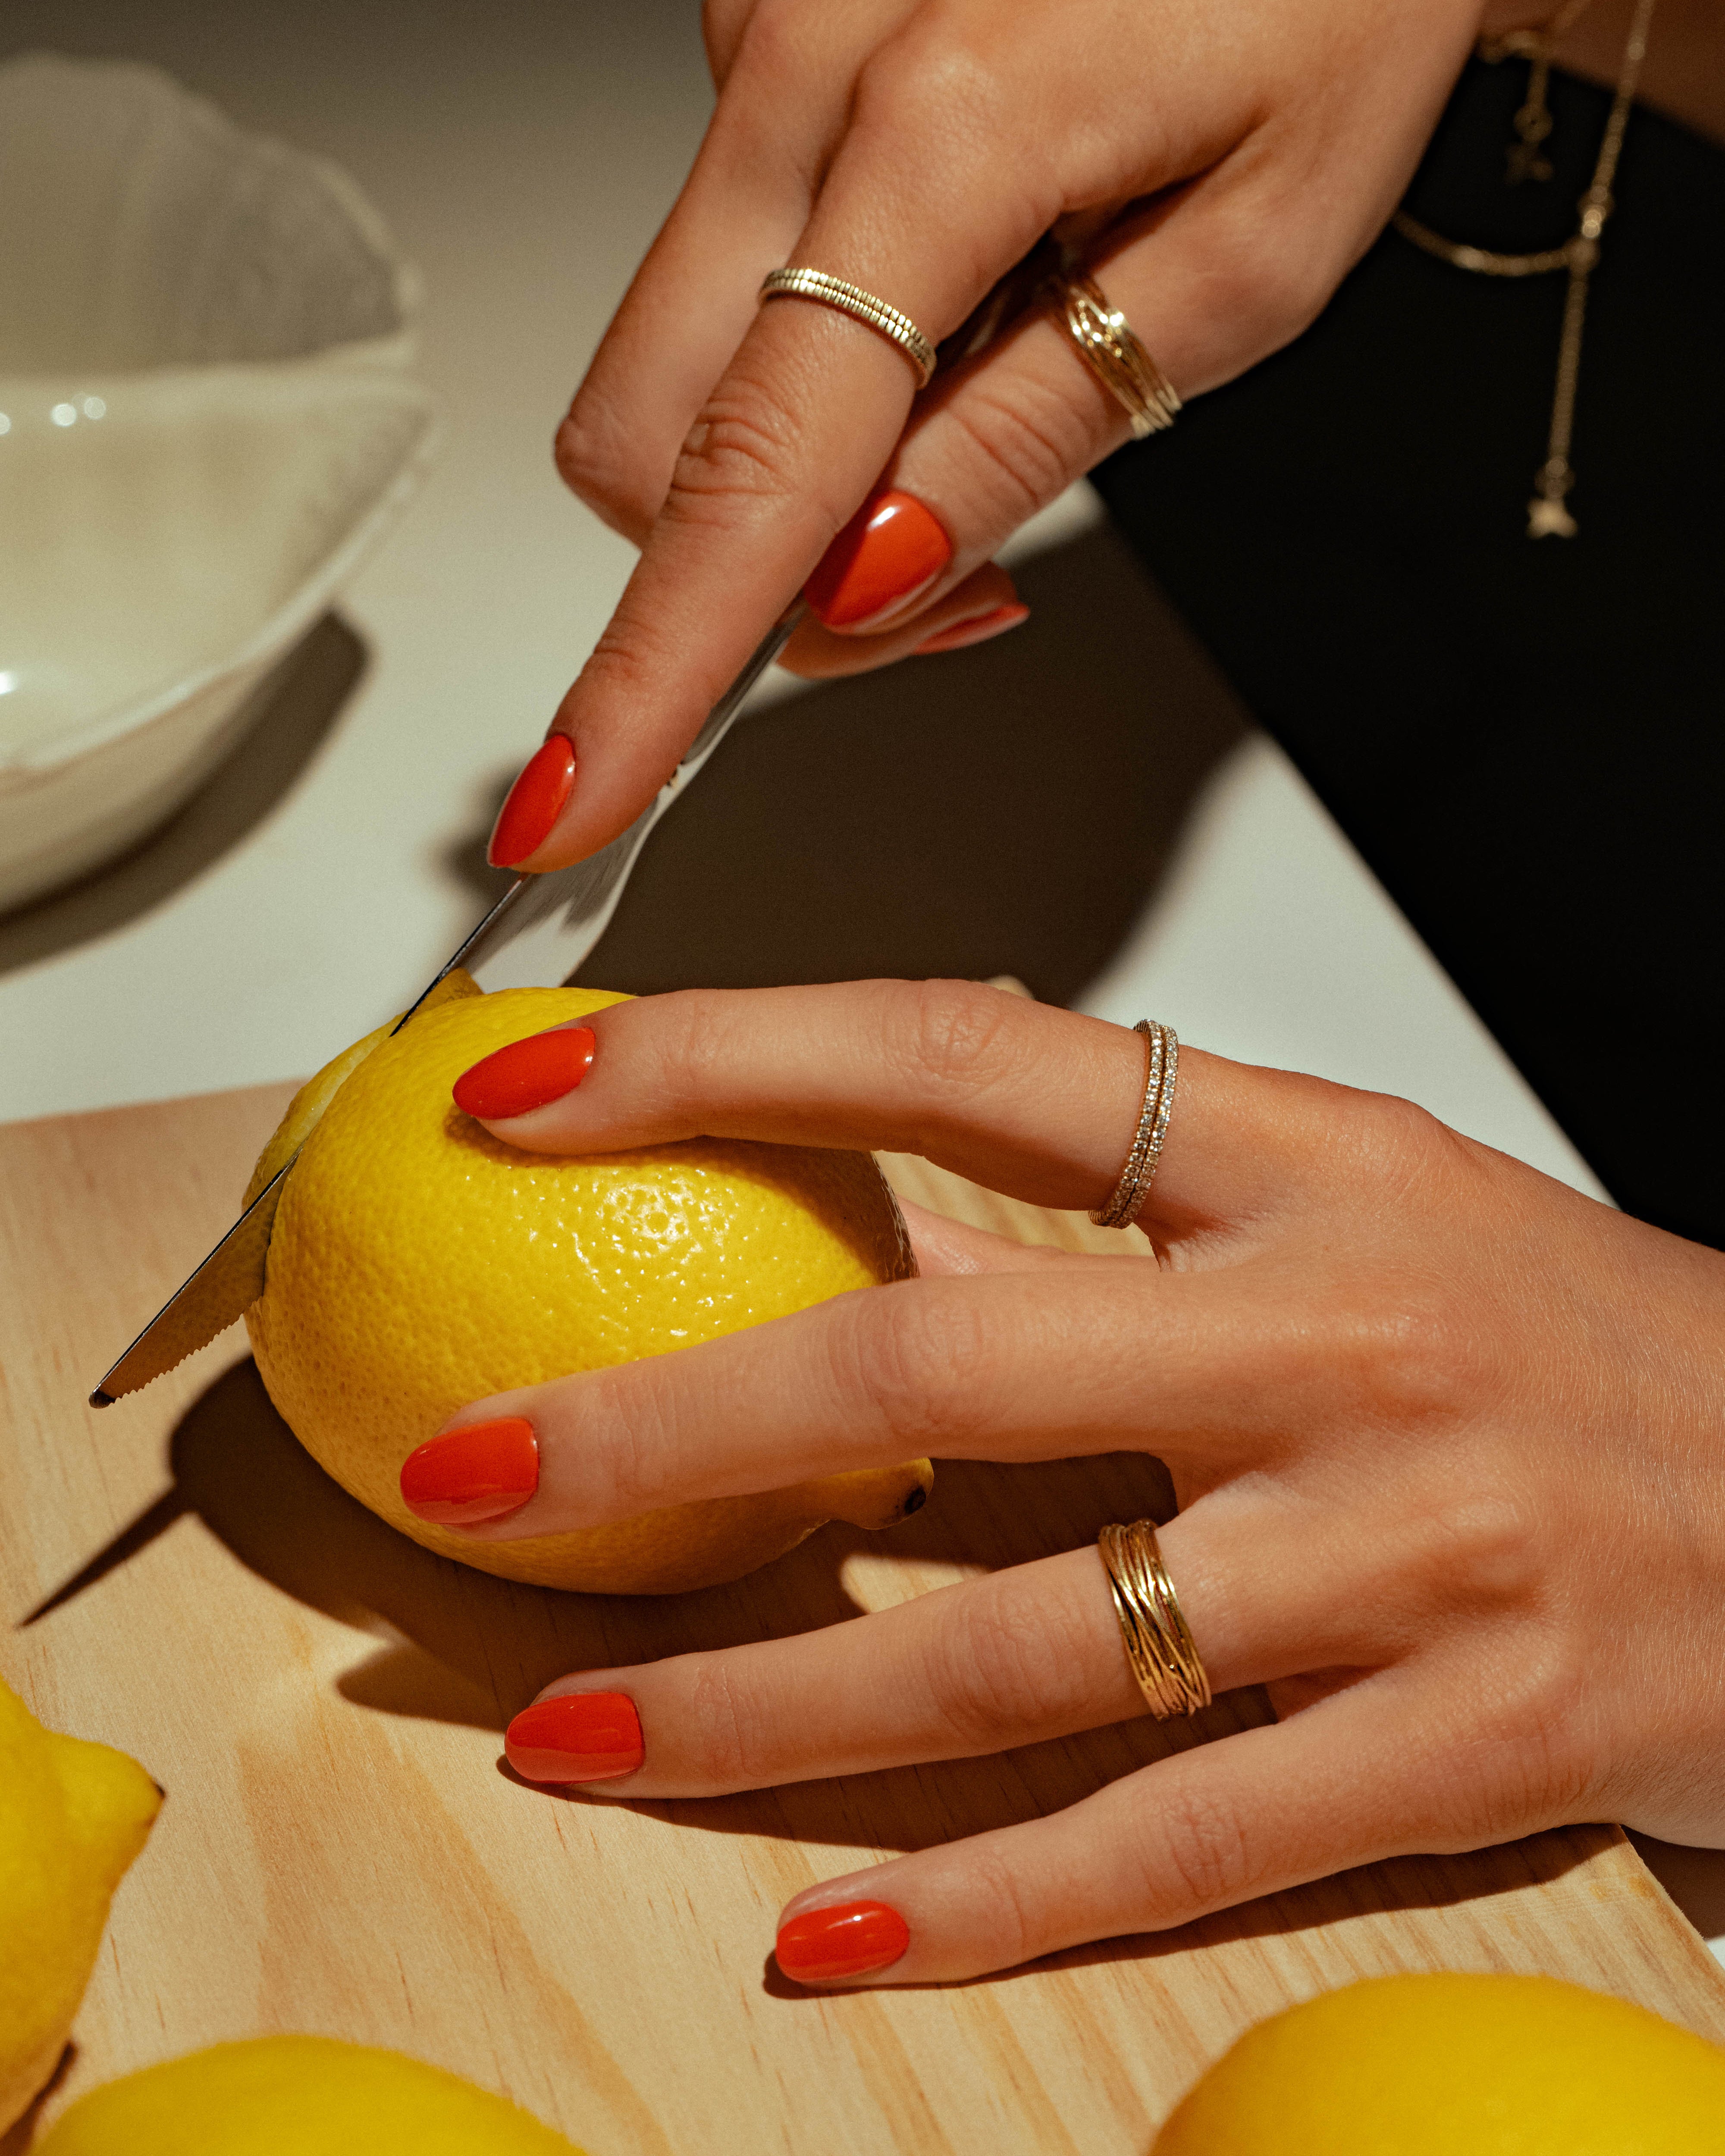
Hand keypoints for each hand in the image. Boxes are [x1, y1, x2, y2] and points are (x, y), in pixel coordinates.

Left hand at [412, 980, 1724, 1985]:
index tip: (535, 1094)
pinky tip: (830, 1928)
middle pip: (934, 1373)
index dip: (732, 1059)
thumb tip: (853, 1218)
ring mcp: (1408, 1550)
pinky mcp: (1467, 1741)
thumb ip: (1118, 1216)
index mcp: (1309, 1165)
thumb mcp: (1361, 1206)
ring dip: (759, 1703)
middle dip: (657, 1428)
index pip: (964, 1062)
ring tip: (572, 1734)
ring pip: (1016, 1645)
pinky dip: (992, 1897)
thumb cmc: (1567, 1333)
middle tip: (462, 1473)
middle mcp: (1343, 1338)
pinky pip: (1179, 1836)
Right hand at [493, 0, 1485, 870]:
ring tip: (992, 375)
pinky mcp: (763, 19)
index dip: (652, 670)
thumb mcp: (1248, 261)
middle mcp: (802, 60)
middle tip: (939, 567)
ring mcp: (762, 27)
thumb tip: (863, 577)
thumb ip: (1028, 430)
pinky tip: (960, 272)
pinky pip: (731, 250)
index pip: (747, 473)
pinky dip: (819, 325)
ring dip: (800, 444)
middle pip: (651, 432)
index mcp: (940, 128)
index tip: (574, 803)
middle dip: (753, 563)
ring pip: (682, 351)